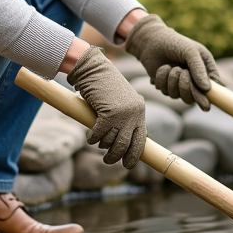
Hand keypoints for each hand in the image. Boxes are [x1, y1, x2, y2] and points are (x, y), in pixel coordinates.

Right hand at [66, 46, 146, 168]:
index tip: (127, 164)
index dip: (134, 155)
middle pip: (126, 145)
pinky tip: (90, 137)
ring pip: (112, 140)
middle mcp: (134, 113)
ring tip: (97, 142)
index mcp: (139, 111)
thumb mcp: (121, 101)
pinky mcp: (109, 112)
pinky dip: (94, 138)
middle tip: (108, 160)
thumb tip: (128, 140)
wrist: (94, 67)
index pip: (141, 140)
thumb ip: (126, 118)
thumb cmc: (104, 85)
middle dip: (116, 156)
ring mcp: (123, 113)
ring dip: (103, 145)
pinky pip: (100, 134)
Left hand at [124, 14, 220, 109]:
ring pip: (176, 95)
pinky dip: (162, 78)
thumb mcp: (190, 51)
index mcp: (205, 71)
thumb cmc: (175, 43)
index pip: (209, 90)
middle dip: (185, 85)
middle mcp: (194, 81)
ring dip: (172, 79)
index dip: (207, 98)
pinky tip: (162, 68)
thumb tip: (206, 88)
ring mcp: (179, 85)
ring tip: (170, 66)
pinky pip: (164, 90)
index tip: (205, 106)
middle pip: (192, 98)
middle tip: (181, 71)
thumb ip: (199, 69)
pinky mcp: (165, 86)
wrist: (153, 40)